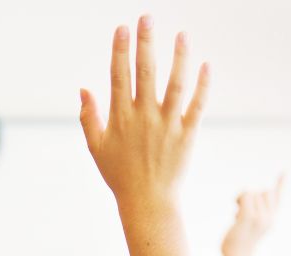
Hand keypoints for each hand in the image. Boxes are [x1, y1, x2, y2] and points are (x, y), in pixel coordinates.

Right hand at [79, 17, 208, 212]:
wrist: (148, 201)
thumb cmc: (120, 175)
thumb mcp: (96, 148)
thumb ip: (89, 118)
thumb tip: (84, 89)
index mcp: (120, 118)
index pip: (119, 76)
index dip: (120, 50)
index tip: (123, 28)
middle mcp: (144, 117)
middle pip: (145, 72)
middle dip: (146, 42)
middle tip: (147, 17)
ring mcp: (167, 124)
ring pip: (175, 83)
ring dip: (179, 56)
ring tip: (182, 33)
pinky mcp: (187, 133)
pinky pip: (197, 104)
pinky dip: (203, 84)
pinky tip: (205, 63)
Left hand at [221, 179, 281, 255]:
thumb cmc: (239, 245)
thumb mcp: (247, 227)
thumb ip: (250, 213)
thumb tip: (245, 197)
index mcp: (271, 219)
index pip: (276, 198)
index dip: (279, 185)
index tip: (283, 172)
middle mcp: (269, 217)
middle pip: (263, 191)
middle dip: (251, 195)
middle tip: (241, 206)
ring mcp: (260, 216)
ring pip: (253, 193)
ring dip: (242, 198)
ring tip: (237, 213)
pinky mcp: (249, 216)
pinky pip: (246, 195)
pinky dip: (239, 199)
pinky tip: (236, 209)